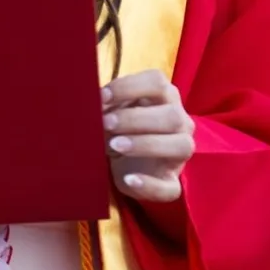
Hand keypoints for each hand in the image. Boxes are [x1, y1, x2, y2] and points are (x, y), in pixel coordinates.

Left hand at [101, 69, 194, 202]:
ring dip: (146, 144)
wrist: (126, 162)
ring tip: (114, 145)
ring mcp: (180, 152)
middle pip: (172, 115)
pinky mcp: (172, 182)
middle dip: (135, 118)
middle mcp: (180, 122)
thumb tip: (89, 100)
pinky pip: (171, 187)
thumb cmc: (120, 126)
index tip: (102, 96)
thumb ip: (106, 103)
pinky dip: (149, 184)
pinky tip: (128, 179)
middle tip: (106, 123)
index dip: (129, 87)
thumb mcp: (113, 109)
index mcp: (165, 97)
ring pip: (180, 146)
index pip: (157, 82)